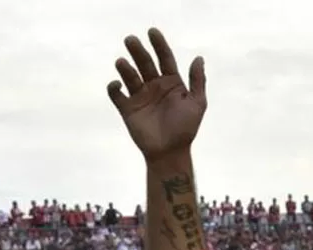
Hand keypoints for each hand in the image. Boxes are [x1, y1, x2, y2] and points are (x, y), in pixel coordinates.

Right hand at [107, 28, 206, 162]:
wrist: (170, 153)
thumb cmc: (185, 129)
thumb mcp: (197, 104)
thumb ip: (198, 81)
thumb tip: (199, 58)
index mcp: (172, 83)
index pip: (165, 58)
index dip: (159, 44)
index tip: (152, 32)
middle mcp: (155, 86)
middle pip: (145, 63)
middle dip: (138, 51)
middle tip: (130, 40)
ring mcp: (140, 97)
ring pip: (130, 76)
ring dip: (125, 68)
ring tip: (122, 62)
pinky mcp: (127, 109)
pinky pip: (116, 94)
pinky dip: (113, 87)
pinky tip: (117, 84)